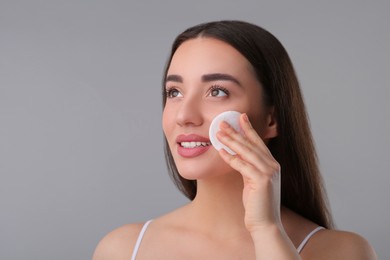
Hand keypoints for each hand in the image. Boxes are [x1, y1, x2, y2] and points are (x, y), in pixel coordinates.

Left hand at [217, 113, 281, 232]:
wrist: (265, 223)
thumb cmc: (257, 204)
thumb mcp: (253, 182)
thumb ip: (248, 168)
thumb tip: (236, 157)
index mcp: (272, 165)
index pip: (259, 142)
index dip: (249, 129)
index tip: (241, 117)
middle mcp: (272, 166)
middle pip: (251, 144)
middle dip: (236, 131)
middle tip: (223, 121)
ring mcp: (269, 172)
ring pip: (246, 152)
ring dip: (231, 141)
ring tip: (219, 132)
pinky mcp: (261, 180)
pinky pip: (242, 165)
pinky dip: (230, 157)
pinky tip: (220, 151)